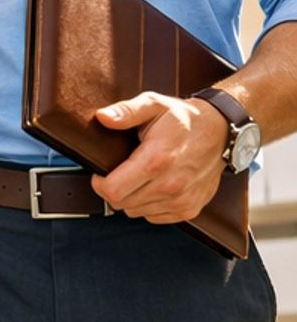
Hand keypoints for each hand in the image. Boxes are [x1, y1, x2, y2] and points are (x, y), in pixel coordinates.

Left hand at [92, 91, 227, 221]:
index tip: (101, 172)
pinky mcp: (190, 209)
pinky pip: (154, 217)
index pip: (113, 190)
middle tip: (119, 172)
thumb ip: (126, 111)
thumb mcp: (154, 104)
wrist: (222, 131)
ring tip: (139, 177)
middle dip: (113, 189)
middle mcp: (170, 184)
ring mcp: (182, 200)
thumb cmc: (184, 118)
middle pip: (121, 203)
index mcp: (157, 159)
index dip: (99, 183)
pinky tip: (154, 186)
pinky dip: (148, 205)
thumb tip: (102, 117)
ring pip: (136, 212)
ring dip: (131, 198)